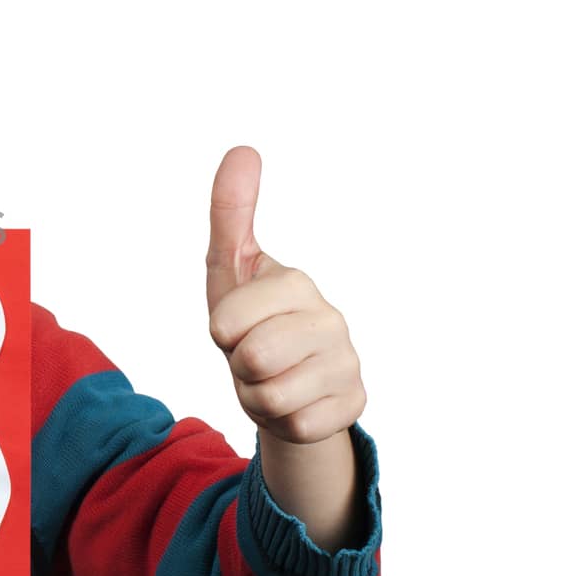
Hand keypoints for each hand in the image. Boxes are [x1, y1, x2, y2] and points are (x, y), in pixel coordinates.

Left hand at [205, 146, 366, 446]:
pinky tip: (295, 399)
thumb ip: (231, 211)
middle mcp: (332, 320)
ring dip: (256, 395)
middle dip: (237, 366)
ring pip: (270, 398)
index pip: (226, 323)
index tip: (236, 324)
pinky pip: (295, 426)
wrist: (284, 378)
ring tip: (271, 376)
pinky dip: (282, 421)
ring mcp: (348, 364)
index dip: (220, 332)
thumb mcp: (230, 268)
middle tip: (252, 354)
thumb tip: (243, 149)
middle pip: (250, 361)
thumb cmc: (251, 318)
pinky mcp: (354, 405)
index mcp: (296, 283)